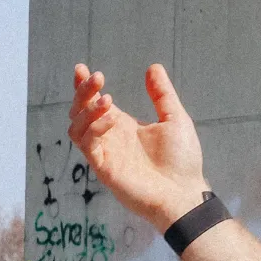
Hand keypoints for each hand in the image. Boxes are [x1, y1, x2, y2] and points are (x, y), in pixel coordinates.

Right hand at [67, 63, 211, 229]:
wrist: (184, 193)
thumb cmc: (182, 161)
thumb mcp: (175, 119)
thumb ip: (162, 94)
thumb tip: (153, 67)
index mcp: (122, 127)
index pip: (94, 104)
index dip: (85, 87)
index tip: (82, 68)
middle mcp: (109, 138)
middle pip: (80, 112)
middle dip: (83, 92)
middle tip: (97, 76)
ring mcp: (105, 154)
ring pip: (76, 128)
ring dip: (87, 110)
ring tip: (107, 100)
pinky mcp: (104, 169)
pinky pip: (87, 145)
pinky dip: (94, 128)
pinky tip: (112, 120)